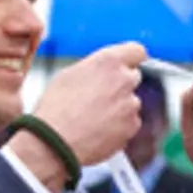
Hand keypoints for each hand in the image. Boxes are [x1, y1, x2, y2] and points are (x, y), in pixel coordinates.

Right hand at [28, 42, 147, 167]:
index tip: (128, 64)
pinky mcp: (132, 126)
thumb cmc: (55, 108)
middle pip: (133, 77)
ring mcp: (131, 104)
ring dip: (119, 108)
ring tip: (94, 118)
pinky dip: (119, 127)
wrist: (55, 141)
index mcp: (108, 61)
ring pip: (131, 102)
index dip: (131, 59)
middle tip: (101, 97)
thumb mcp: (68, 75)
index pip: (137, 51)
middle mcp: (124, 80)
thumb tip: (100, 72)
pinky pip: (130, 123)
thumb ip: (93, 69)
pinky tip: (99, 130)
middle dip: (121, 85)